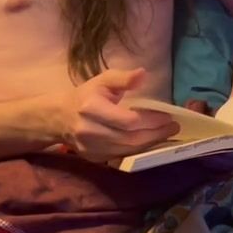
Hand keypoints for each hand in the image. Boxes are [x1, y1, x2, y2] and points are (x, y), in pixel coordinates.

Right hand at [58, 68, 178, 162]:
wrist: (59, 117)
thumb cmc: (86, 95)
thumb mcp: (103, 80)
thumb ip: (123, 78)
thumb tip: (143, 74)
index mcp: (91, 108)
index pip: (128, 120)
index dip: (151, 121)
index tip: (168, 116)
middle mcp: (89, 130)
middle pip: (130, 138)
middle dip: (155, 134)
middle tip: (173, 128)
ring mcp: (90, 147)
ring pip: (127, 150)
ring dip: (150, 144)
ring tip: (166, 134)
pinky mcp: (93, 158)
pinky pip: (121, 156)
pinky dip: (138, 150)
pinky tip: (149, 142)